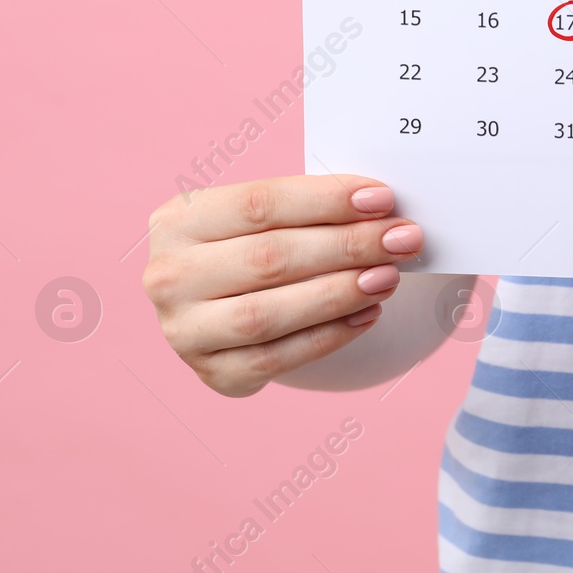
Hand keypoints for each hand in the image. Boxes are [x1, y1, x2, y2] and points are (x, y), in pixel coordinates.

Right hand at [142, 175, 423, 396]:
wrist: (227, 309)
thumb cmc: (258, 247)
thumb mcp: (266, 218)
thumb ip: (312, 209)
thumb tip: (382, 208)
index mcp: (178, 219)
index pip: (259, 203)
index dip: (326, 200)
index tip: (382, 199)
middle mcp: (169, 276)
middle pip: (269, 258)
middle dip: (347, 246)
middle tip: (403, 239)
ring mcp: (184, 331)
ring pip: (269, 313)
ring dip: (339, 293)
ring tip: (389, 276)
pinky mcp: (214, 373)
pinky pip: (278, 358)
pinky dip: (329, 335)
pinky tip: (368, 313)